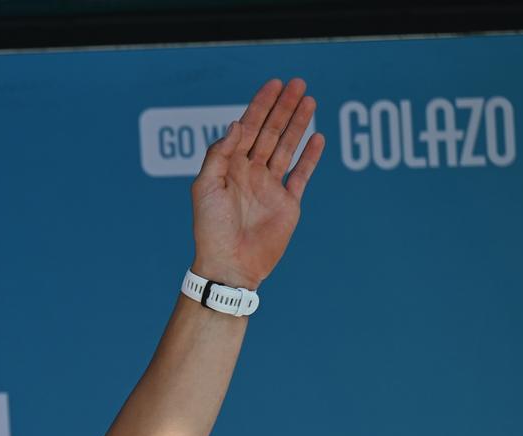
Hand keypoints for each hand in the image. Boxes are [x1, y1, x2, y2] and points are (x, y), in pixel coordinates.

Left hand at [190, 77, 325, 290]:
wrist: (229, 265)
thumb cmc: (210, 230)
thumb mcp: (205, 188)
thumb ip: (219, 155)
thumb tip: (237, 124)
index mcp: (229, 168)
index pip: (248, 129)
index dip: (261, 106)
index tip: (274, 84)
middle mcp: (250, 174)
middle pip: (270, 133)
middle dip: (283, 108)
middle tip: (298, 83)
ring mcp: (270, 188)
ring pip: (287, 148)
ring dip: (298, 124)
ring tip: (310, 100)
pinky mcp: (287, 204)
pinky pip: (301, 175)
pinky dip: (310, 157)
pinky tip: (317, 137)